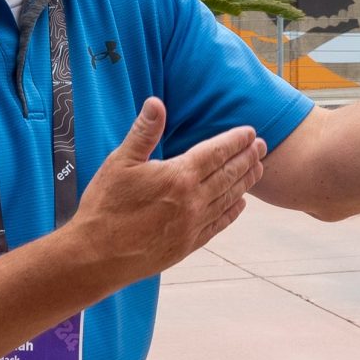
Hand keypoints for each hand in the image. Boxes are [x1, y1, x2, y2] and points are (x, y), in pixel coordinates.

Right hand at [66, 99, 265, 286]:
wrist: (97, 257)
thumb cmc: (105, 206)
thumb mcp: (120, 162)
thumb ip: (144, 132)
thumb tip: (156, 102)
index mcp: (179, 176)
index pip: (216, 153)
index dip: (235, 141)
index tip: (250, 132)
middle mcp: (193, 201)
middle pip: (229, 175)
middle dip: (247, 158)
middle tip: (263, 146)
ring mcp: (193, 225)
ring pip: (228, 199)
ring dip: (245, 182)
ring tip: (259, 169)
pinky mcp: (188, 245)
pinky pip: (218, 224)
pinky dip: (233, 212)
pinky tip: (240, 205)